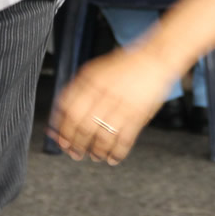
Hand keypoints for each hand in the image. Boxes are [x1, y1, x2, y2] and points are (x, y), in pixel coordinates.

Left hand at [48, 47, 175, 163]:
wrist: (155, 58)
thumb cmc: (127, 65)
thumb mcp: (97, 69)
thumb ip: (80, 89)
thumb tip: (64, 112)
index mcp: (91, 79)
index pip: (68, 108)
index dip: (61, 126)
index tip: (58, 137)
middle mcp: (104, 92)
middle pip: (82, 125)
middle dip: (75, 144)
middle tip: (74, 152)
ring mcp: (122, 104)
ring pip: (102, 136)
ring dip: (96, 151)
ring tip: (94, 156)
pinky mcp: (138, 115)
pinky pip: (124, 140)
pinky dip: (117, 153)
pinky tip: (113, 157)